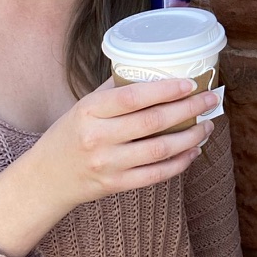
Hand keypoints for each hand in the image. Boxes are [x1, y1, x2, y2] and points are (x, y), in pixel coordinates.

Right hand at [0, 78, 217, 256]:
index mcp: (90, 111)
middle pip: (153, 122)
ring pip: (160, 150)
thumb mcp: (84, 106)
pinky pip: (156, 175)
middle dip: (189, 109)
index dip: (165, 89)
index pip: (132, 97)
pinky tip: (193, 151)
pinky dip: (180, 163)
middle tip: (211, 99)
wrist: (45, 179)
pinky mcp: (116, 185)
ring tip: (207, 125)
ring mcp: (108, 164)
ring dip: (190, 137)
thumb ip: (116, 90)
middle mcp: (99, 138)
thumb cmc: (70, 134)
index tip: (190, 83)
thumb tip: (156, 70)